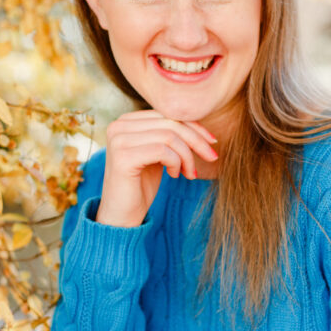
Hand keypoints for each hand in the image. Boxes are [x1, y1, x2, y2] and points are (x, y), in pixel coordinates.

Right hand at [96, 110, 218, 227]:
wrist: (121, 216)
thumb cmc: (141, 186)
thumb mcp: (157, 155)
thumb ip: (168, 136)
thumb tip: (200, 126)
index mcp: (126, 121)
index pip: (167, 114)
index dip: (193, 126)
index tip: (212, 142)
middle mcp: (119, 126)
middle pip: (170, 123)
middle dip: (196, 140)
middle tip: (211, 157)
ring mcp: (119, 140)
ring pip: (169, 136)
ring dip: (187, 156)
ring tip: (189, 173)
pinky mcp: (123, 157)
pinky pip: (162, 151)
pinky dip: (176, 163)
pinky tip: (174, 175)